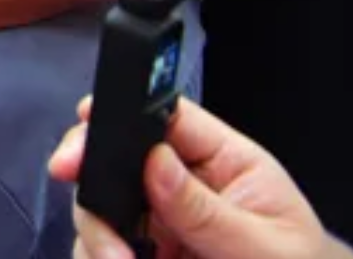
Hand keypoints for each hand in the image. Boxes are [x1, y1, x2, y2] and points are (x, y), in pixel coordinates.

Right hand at [48, 97, 334, 258]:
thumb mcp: (266, 247)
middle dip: (88, 175)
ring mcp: (154, 219)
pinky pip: (96, 246)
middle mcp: (178, 181)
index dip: (120, 108)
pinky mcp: (137, 252)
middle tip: (87, 209)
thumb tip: (153, 162)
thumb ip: (209, 211)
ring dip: (95, 234)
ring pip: (95, 206)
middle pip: (113, 156)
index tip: (86, 118)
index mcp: (221, 159)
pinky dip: (95, 255)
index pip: (165, 116)